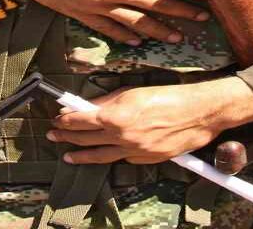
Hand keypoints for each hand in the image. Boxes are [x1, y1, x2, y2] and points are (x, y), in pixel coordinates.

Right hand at [0, 0, 206, 45]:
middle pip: (158, 5)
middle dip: (183, 13)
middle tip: (202, 20)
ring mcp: (106, 8)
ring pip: (139, 23)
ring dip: (160, 31)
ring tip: (177, 39)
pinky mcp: (90, 17)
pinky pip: (112, 30)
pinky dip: (125, 37)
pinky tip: (136, 43)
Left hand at [48, 78, 252, 164]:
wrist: (198, 113)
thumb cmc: (168, 96)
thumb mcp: (132, 92)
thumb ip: (107, 102)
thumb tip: (87, 107)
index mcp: (115, 116)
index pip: (80, 121)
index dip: (66, 120)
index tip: (57, 119)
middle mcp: (121, 137)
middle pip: (86, 139)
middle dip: (66, 137)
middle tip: (54, 136)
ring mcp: (133, 151)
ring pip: (100, 156)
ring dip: (81, 155)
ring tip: (68, 156)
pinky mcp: (146, 160)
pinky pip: (123, 158)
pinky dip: (112, 154)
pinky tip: (104, 152)